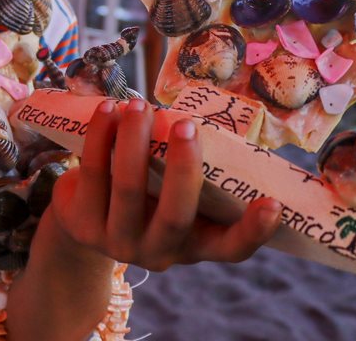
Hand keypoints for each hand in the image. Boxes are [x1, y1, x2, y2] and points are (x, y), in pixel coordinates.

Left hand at [47, 98, 279, 271]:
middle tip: (188, 126)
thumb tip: (209, 118)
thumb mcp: (171, 193)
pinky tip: (107, 109)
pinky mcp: (82, 224)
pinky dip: (101, 137)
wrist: (81, 220)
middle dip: (183, 169)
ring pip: (128, 189)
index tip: (274, 203)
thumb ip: (191, 173)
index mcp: (193, 244)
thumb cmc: (144, 194)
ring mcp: (118, 241)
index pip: (230, 249)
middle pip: (175, 216)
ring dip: (135, 141)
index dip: (254, 231)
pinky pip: (94, 174)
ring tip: (140, 106)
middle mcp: (158, 251)